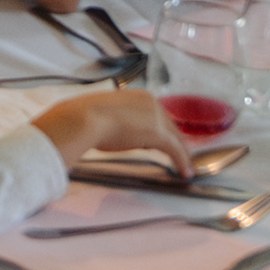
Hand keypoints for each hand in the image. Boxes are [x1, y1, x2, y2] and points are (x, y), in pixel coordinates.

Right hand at [31, 86, 190, 177]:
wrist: (85, 118)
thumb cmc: (87, 116)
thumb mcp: (108, 114)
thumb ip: (120, 120)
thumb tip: (120, 132)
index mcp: (140, 96)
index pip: (159, 116)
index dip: (164, 131)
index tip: (167, 142)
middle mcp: (152, 103)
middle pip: (171, 127)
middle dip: (176, 143)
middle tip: (180, 157)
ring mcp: (156, 118)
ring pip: (175, 139)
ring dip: (182, 154)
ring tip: (185, 167)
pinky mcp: (157, 134)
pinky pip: (175, 150)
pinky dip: (182, 161)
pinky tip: (185, 172)